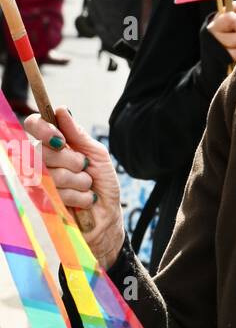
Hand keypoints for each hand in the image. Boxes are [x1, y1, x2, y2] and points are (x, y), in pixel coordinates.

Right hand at [21, 108, 124, 269]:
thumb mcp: (97, 155)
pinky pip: (57, 194)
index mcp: (53, 145)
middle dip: (71, 160)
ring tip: (87, 186)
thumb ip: (79, 135)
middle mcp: (41, 161)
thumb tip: (62, 110)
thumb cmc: (102, 184)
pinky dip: (80, 197)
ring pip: (52, 173)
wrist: (108, 216)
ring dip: (79, 181)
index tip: (59, 137)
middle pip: (42, 150)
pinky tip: (85, 201)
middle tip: (84, 167)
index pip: (33, 126)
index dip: (42, 128)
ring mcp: (40, 182)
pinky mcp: (43, 203)